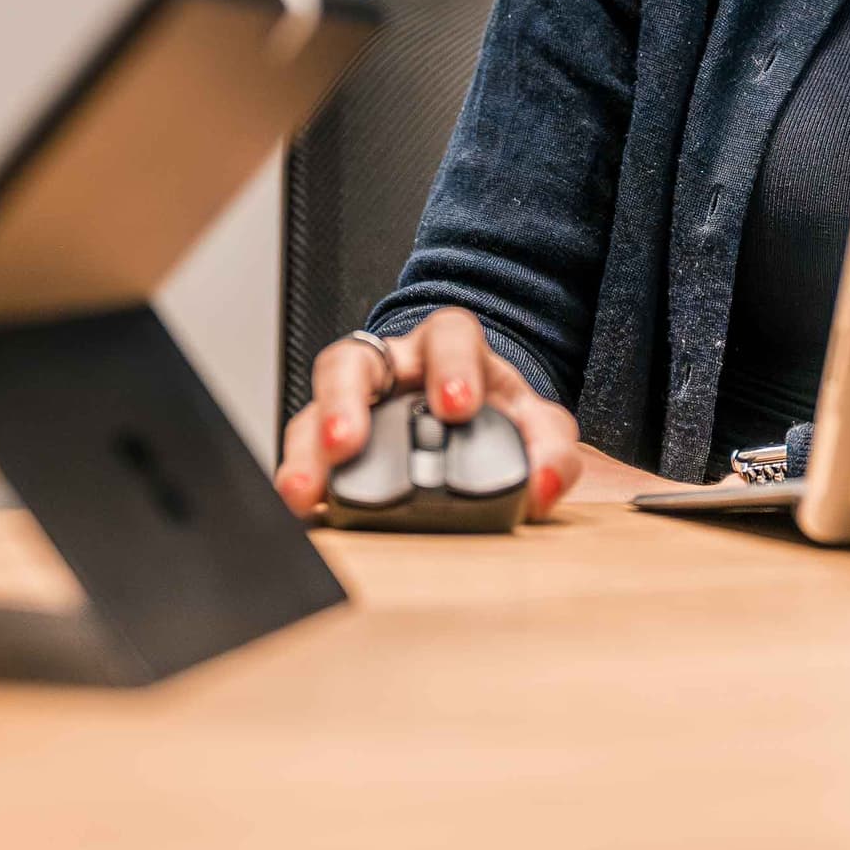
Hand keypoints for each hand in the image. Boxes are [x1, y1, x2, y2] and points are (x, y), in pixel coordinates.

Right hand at [273, 310, 579, 523]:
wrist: (467, 427)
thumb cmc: (493, 417)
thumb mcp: (536, 426)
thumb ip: (550, 449)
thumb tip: (545, 487)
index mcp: (447, 350)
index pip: (448, 336)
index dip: (451, 366)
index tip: (457, 407)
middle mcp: (390, 367)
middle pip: (353, 361)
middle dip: (346, 401)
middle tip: (347, 443)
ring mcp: (351, 402)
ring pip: (314, 407)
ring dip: (306, 447)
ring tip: (304, 491)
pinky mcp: (326, 442)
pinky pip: (302, 453)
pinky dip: (298, 481)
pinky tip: (300, 512)